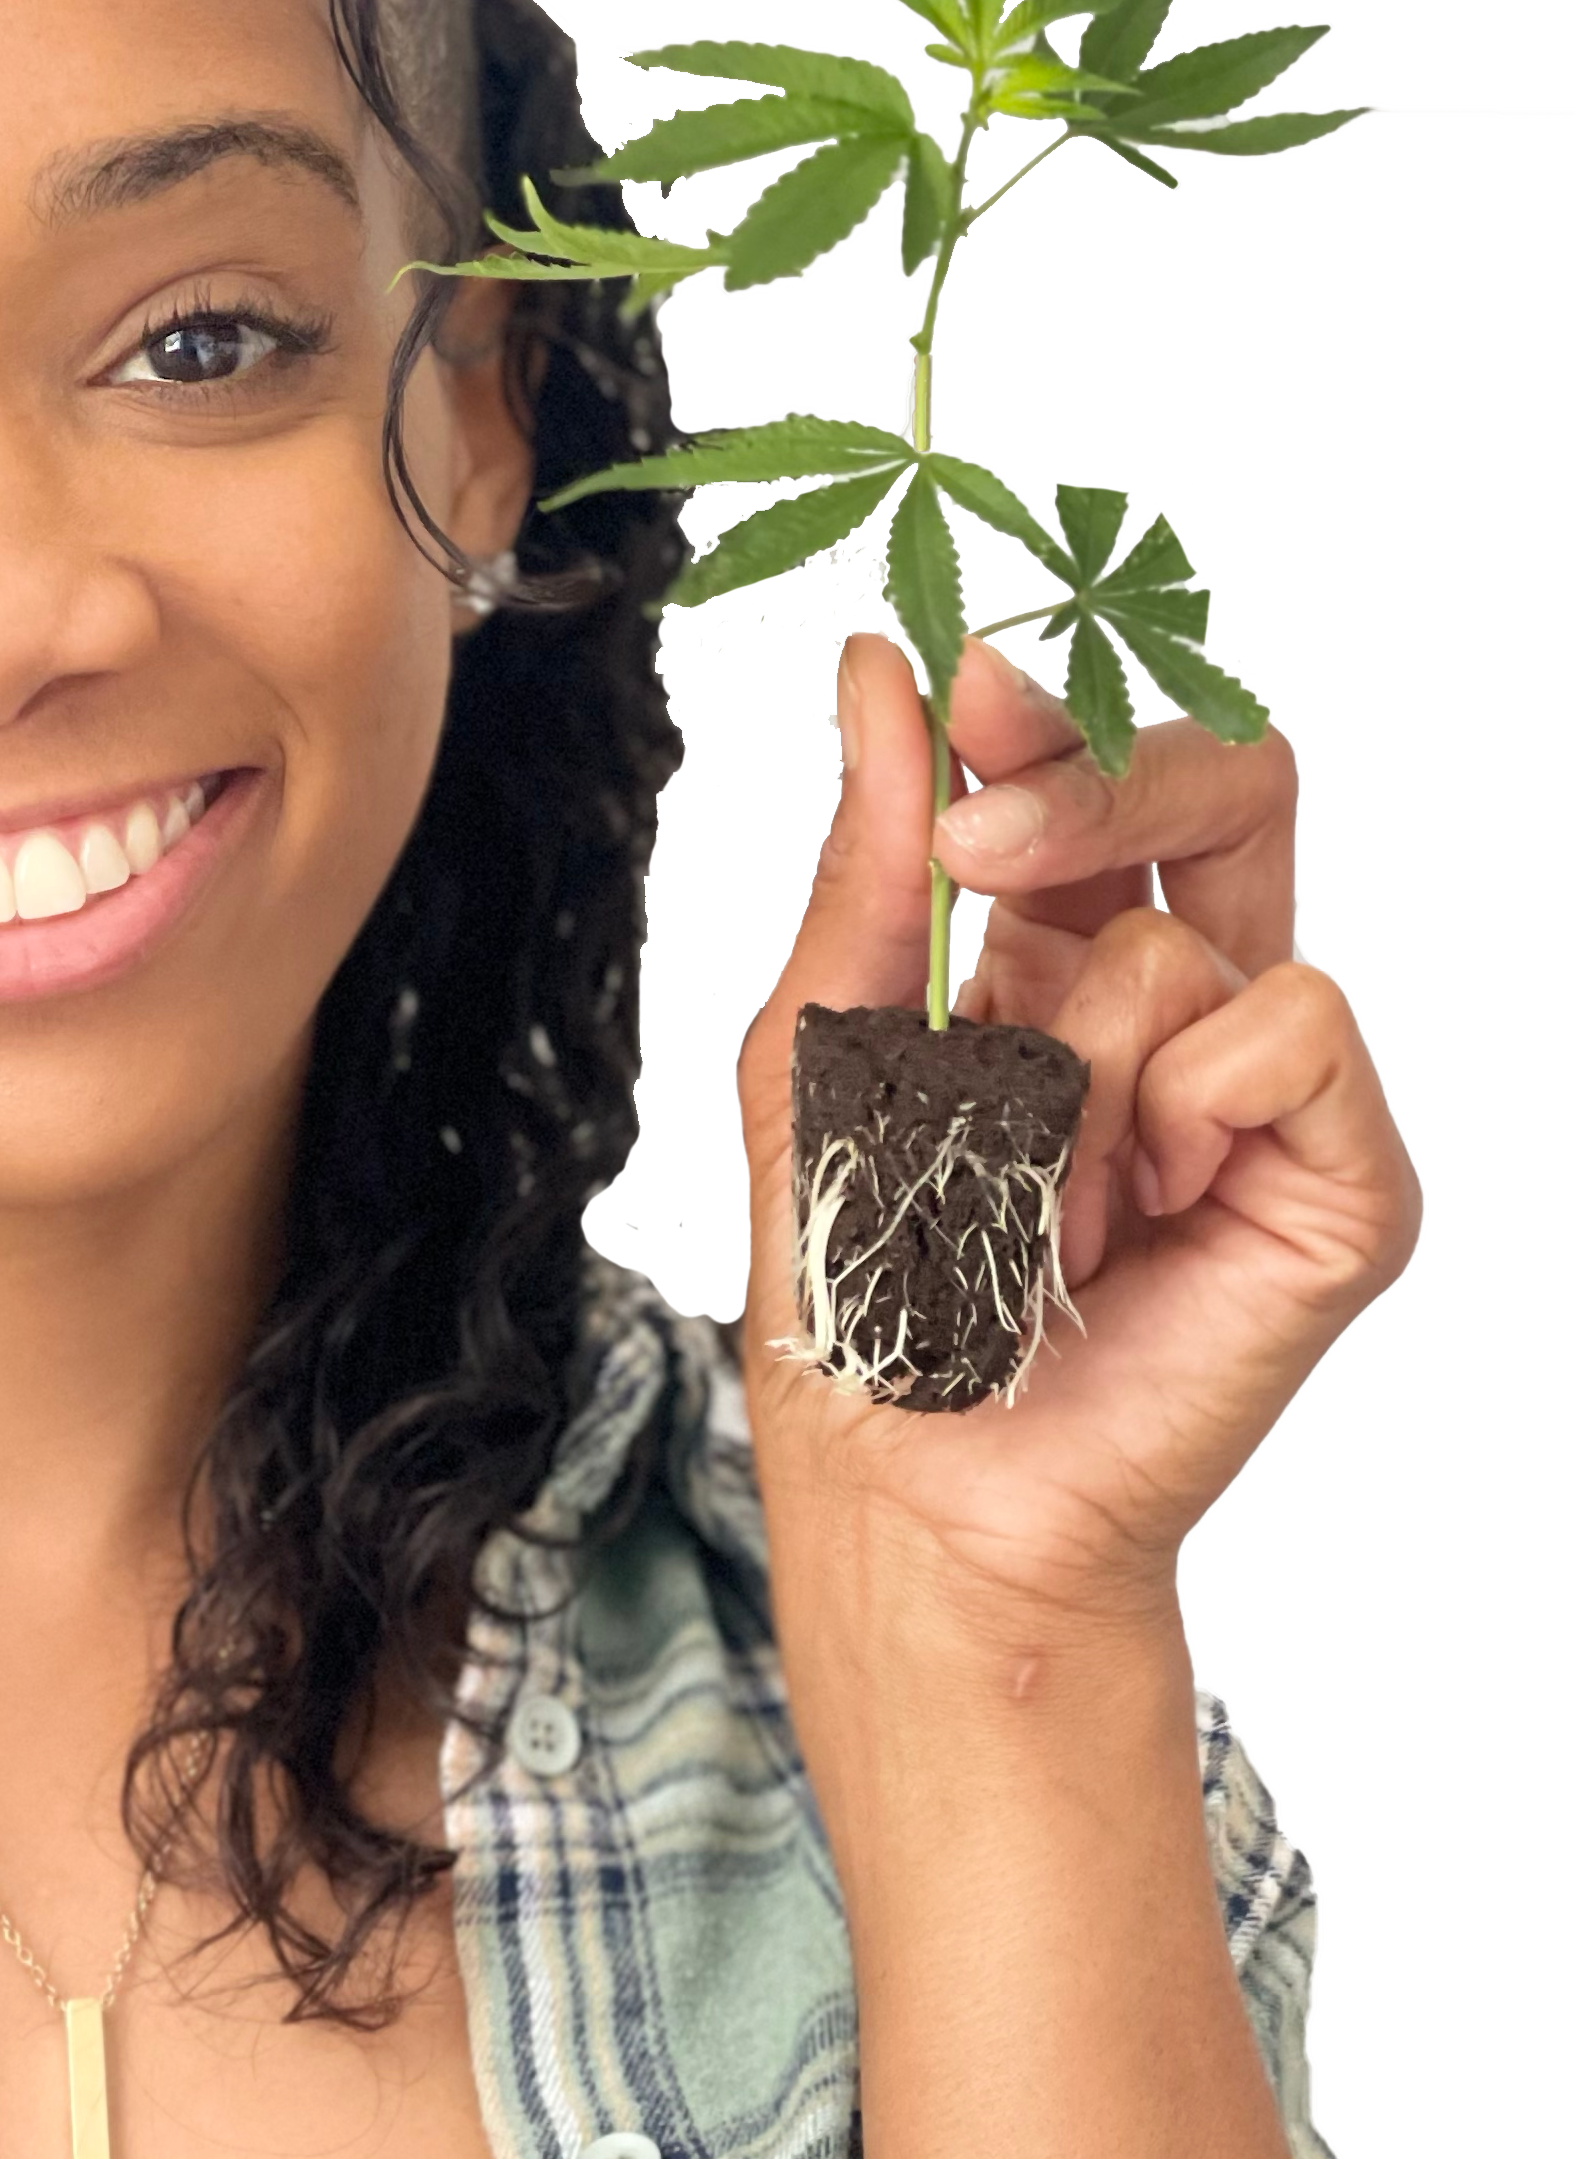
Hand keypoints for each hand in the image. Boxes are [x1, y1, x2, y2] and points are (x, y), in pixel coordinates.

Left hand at [732, 628, 1421, 1656]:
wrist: (918, 1486)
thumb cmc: (870, 1305)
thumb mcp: (823, 1054)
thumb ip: (868, 868)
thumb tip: (882, 689)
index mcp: (1045, 968)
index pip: (1090, 781)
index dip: (1045, 708)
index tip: (958, 673)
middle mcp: (1167, 1012)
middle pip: (1218, 788)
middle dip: (1093, 778)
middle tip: (985, 833)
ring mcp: (1258, 1092)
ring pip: (1185, 940)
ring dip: (1060, 1063)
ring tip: (1020, 1186)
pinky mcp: (1334, 1173)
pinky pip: (1286, 1026)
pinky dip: (1176, 1107)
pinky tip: (1129, 1209)